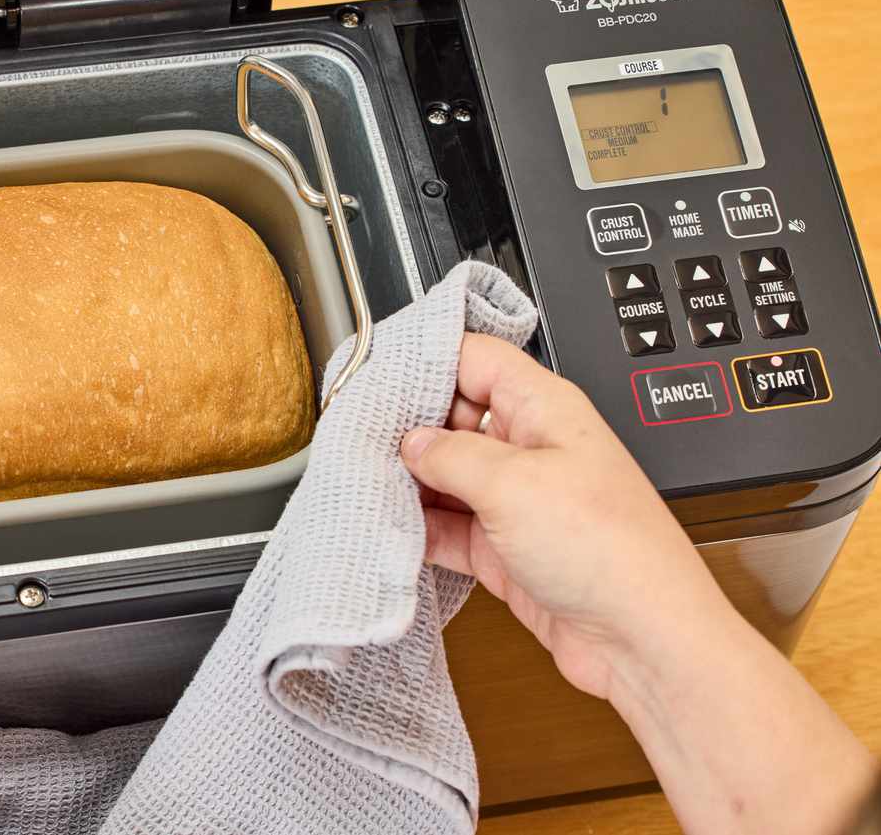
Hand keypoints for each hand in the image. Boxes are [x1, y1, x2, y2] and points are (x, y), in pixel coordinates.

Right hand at [401, 334, 874, 834]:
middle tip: (356, 437)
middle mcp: (530, 448)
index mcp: (543, 409)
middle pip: (451, 416)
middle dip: (405, 427)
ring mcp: (516, 500)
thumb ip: (451, 455)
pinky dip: (418, 529)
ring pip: (445, 475)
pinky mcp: (504, 549)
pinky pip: (448, 527)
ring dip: (407, 483)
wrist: (643, 640)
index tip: (376, 375)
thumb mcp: (514, 484)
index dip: (424, 360)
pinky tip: (388, 529)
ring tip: (362, 484)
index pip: (474, 359)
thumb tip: (412, 442)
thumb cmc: (610, 552)